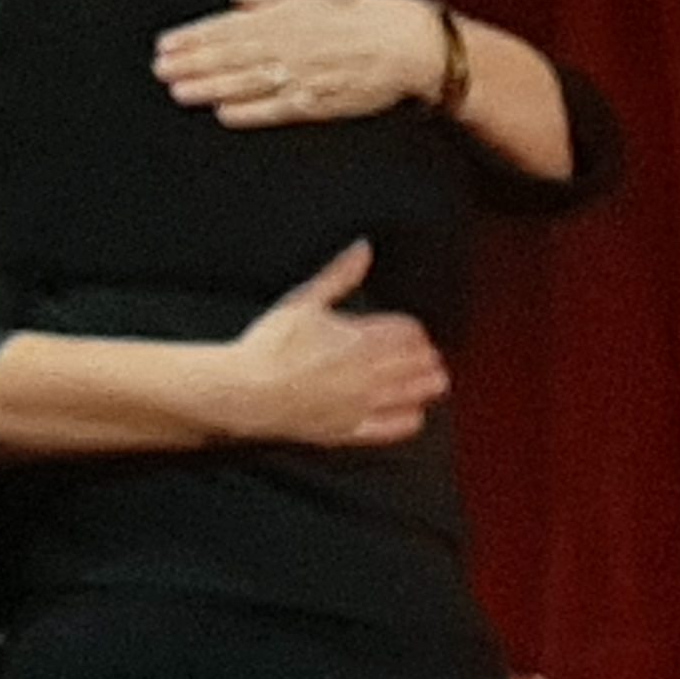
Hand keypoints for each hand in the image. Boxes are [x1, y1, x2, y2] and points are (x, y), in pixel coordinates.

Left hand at [155, 0, 443, 126]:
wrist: (410, 44)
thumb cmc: (364, 13)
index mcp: (288, 13)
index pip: (230, 26)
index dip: (195, 36)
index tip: (166, 43)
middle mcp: (291, 43)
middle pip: (231, 54)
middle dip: (192, 62)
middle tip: (160, 69)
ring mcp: (303, 74)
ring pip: (246, 82)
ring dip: (209, 87)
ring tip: (179, 91)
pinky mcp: (318, 103)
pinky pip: (277, 109)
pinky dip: (248, 113)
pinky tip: (222, 114)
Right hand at [224, 240, 448, 445]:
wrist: (245, 392)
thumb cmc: (271, 344)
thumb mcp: (304, 300)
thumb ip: (340, 275)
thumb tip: (364, 247)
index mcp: (362, 339)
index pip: (410, 332)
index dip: (415, 330)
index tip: (412, 330)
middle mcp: (370, 374)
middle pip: (419, 363)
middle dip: (426, 356)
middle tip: (426, 353)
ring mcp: (363, 405)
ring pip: (415, 395)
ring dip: (428, 385)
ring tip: (434, 379)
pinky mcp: (352, 431)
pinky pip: (394, 429)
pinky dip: (411, 419)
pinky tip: (415, 413)